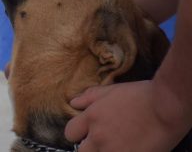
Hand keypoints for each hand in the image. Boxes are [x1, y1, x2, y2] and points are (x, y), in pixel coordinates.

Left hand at [64, 81, 186, 151]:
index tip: (85, 132)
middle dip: (88, 147)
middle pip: (81, 151)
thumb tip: (74, 102)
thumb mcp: (111, 90)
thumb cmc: (139, 95)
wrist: (165, 107)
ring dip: (102, 151)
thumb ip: (89, 97)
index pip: (70, 132)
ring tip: (116, 144)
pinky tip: (128, 148)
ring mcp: (113, 151)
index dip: (77, 132)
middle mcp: (98, 137)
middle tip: (101, 141)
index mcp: (91, 118)